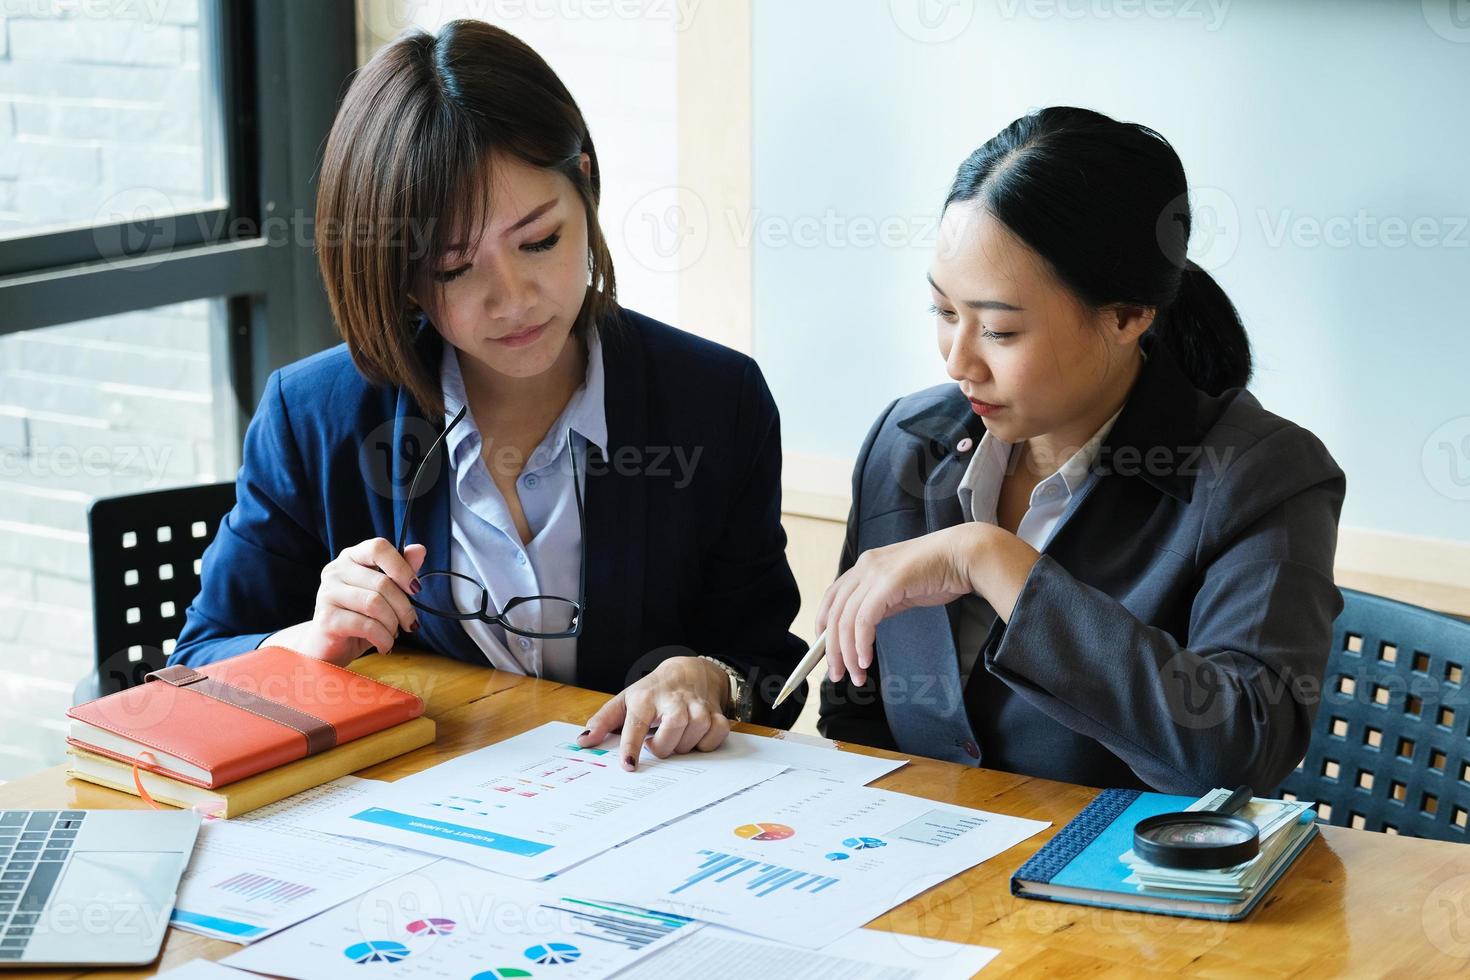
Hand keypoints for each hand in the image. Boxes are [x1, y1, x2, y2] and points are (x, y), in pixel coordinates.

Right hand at [267, 538, 427, 665]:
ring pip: (375, 604)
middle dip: (404, 608)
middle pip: (382, 583)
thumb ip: (400, 571)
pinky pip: (365, 625)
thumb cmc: (360, 616)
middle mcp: (336, 570)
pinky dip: (383, 638)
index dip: (402, 567)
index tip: (416, 589)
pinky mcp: (326, 618)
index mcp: (351, 557)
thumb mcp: (384, 594)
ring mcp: (327, 593)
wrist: (330, 647)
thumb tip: (419, 550)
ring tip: (394, 634)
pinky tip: (385, 645)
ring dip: (393, 624)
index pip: (378, 547)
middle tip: (410, 624)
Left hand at [575, 657, 731, 770]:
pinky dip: (703, 744)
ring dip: (681, 746)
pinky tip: (694, 735)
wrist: (690, 671)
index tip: (629, 765)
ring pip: (691, 741)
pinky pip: (712, 741)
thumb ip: (603, 721)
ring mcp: (698, 707)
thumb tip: (583, 741)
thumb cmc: (654, 691)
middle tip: (656, 741)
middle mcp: (673, 700)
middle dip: (661, 747)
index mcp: (646, 697)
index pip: (636, 723)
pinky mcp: (716, 714)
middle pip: (669, 736)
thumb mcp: (626, 700)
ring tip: (674, 735)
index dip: (631, 746)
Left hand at [816, 524, 1038, 686]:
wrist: (963, 555)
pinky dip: (861, 642)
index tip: (826, 652)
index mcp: (864, 566)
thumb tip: (862, 629)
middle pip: (834, 613)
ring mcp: (875, 573)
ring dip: (847, 653)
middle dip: (832, 649)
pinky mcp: (888, 583)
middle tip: (837, 674)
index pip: (831, 598)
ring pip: (847, 619)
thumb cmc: (938, 573)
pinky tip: (865, 659)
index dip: (823, 626)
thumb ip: (879, 603)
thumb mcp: (899, 588)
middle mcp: (864, 566)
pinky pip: (865, 619)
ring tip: (856, 675)